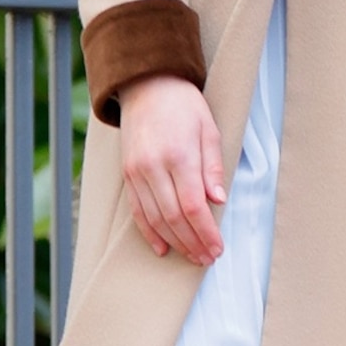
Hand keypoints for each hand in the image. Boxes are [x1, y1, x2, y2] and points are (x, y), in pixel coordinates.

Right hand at [119, 73, 225, 264]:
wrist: (148, 87)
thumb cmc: (185, 107)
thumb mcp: (210, 130)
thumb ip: (213, 167)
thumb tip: (219, 201)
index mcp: (178, 156)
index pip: (192, 206)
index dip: (205, 231)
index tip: (217, 248)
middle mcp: (153, 167)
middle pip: (172, 217)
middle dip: (192, 242)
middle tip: (207, 258)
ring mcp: (136, 172)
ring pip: (154, 218)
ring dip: (174, 241)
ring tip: (192, 257)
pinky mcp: (127, 175)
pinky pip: (137, 210)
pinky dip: (149, 232)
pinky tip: (162, 247)